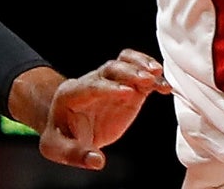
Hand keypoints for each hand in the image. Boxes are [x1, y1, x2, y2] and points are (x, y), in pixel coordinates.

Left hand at [39, 48, 170, 170]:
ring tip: (158, 74)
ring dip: (141, 66)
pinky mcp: (126, 91)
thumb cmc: (61, 137)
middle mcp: (91, 83)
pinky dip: (152, 77)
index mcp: (71, 94)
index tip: (128, 93)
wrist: (67, 128)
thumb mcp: (59, 149)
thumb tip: (97, 161)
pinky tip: (165, 86)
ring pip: (124, 63)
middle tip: (147, 80)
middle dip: (128, 72)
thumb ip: (77, 155)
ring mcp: (110, 85)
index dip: (108, 88)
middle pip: (109, 69)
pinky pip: (138, 76)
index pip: (90, 86)